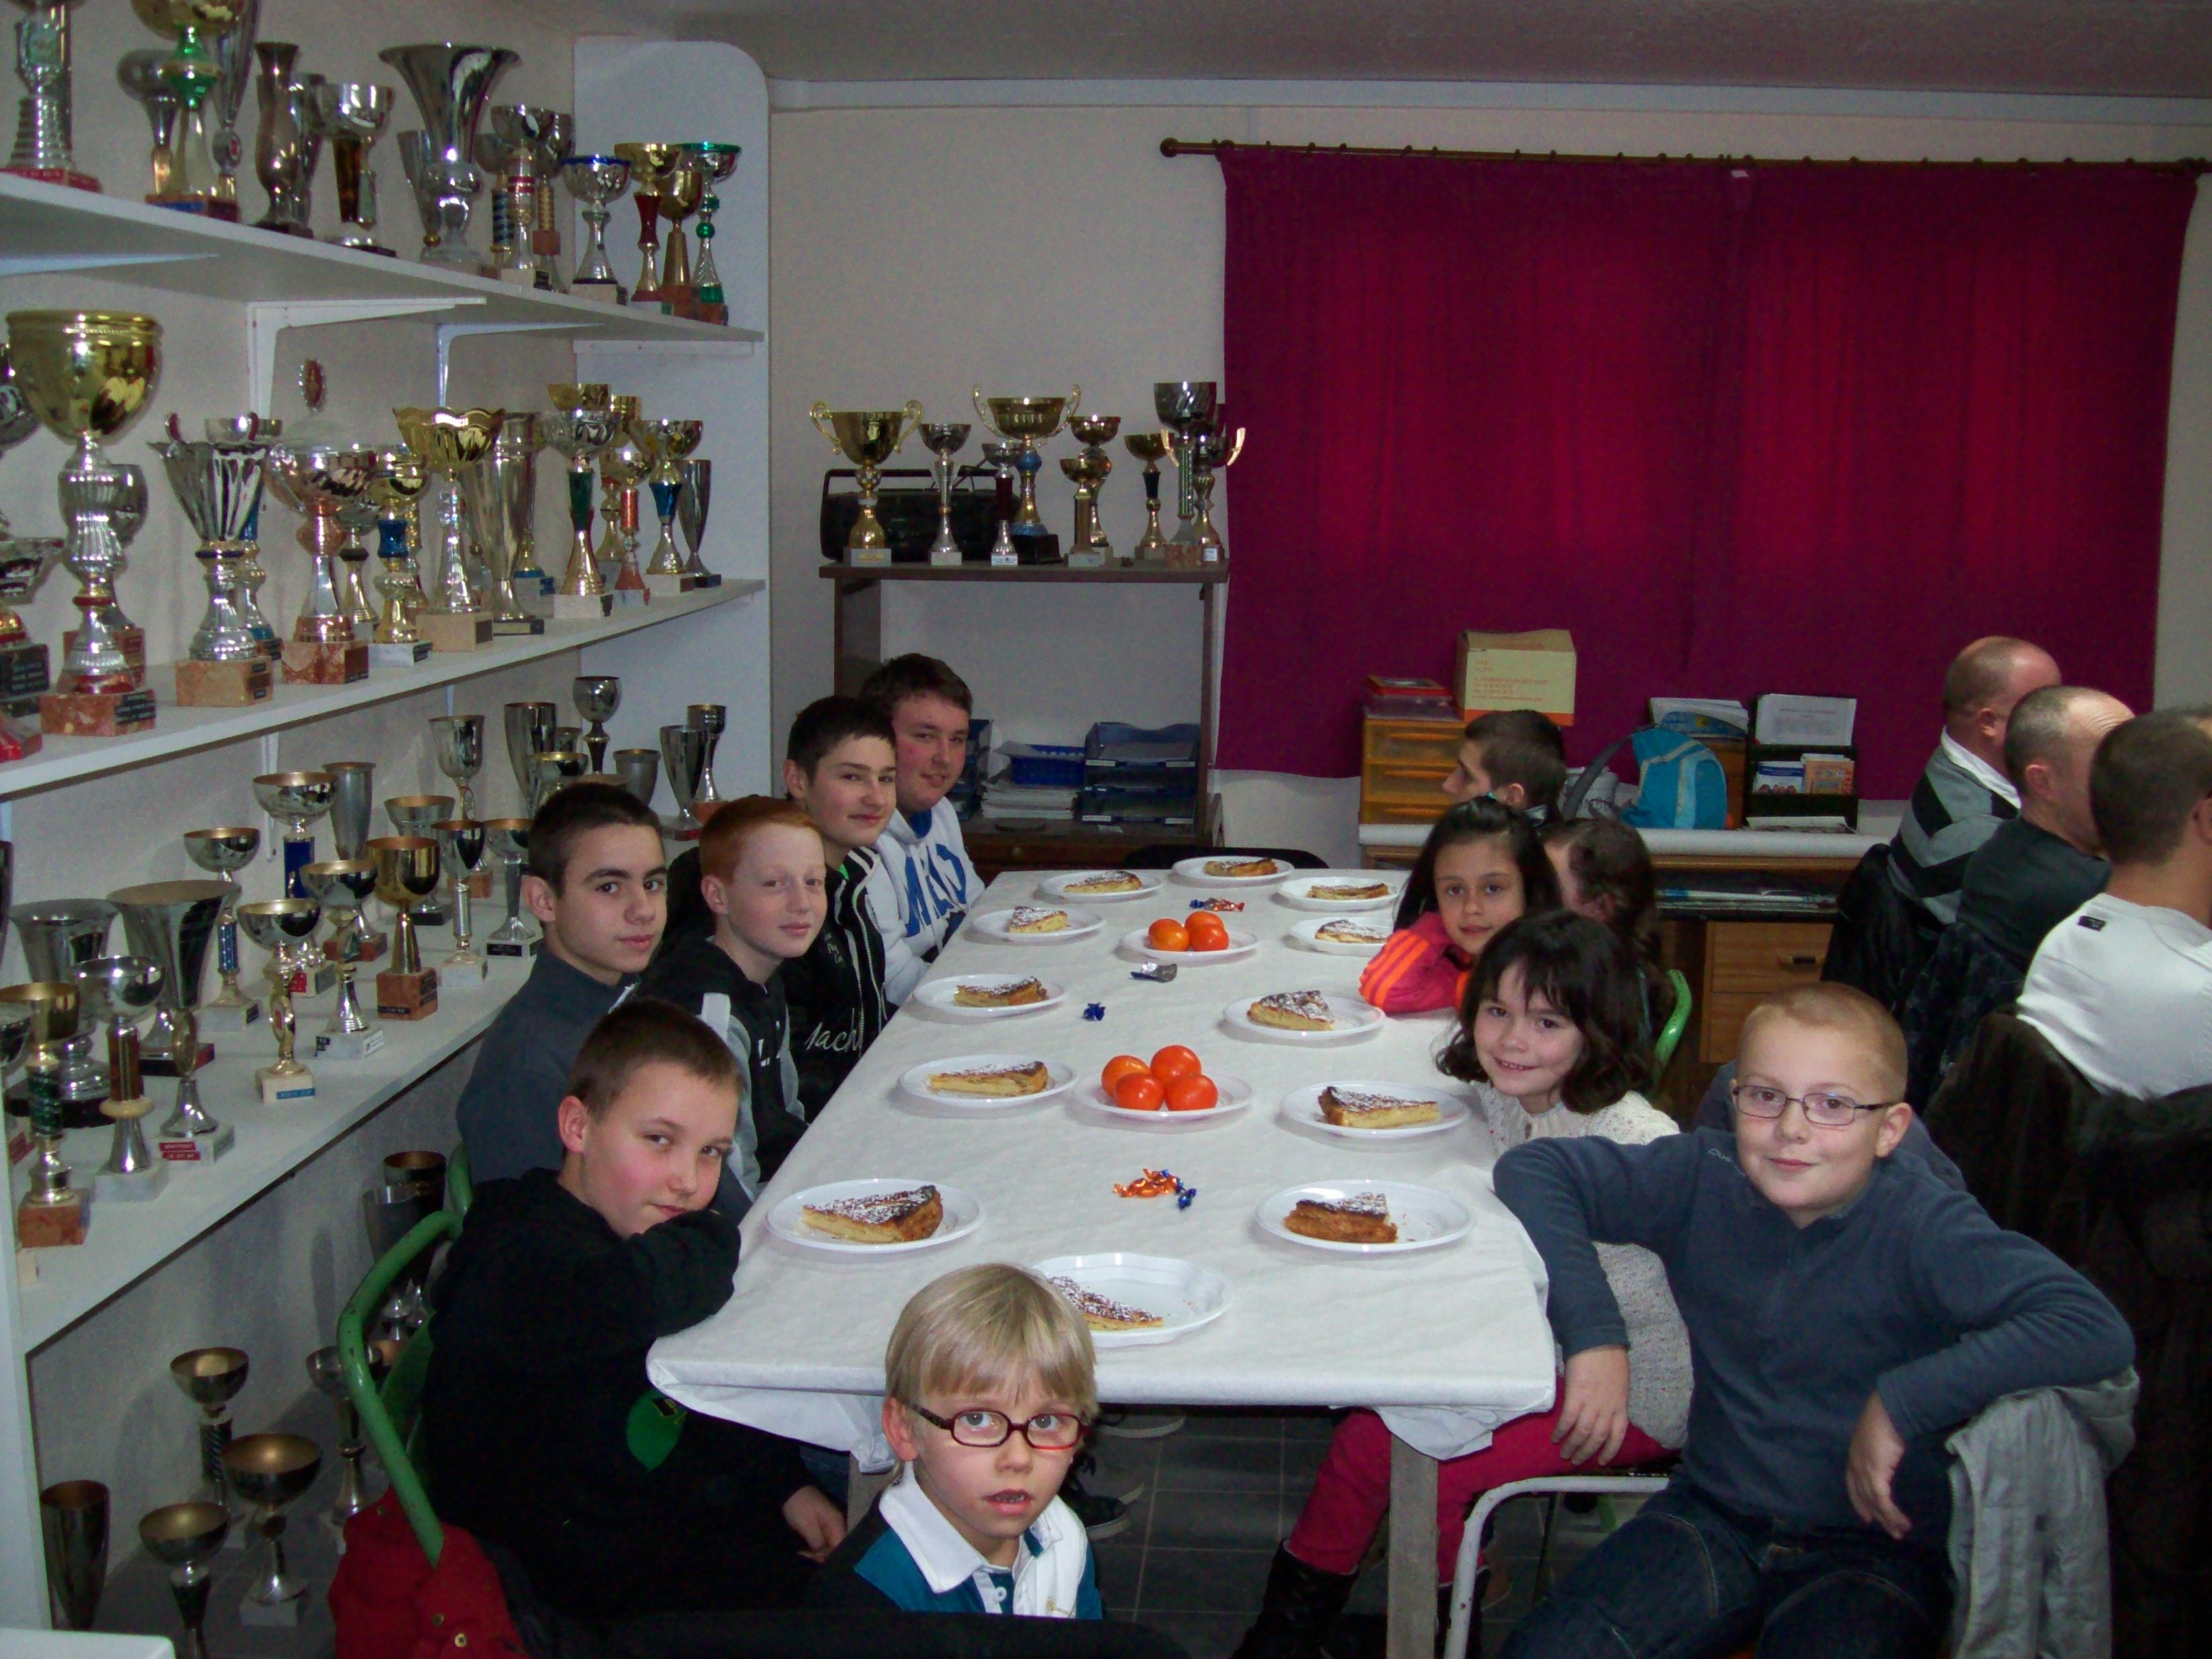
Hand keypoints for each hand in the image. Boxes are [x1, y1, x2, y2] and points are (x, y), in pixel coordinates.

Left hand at [783, 1484, 846, 1561]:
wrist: (789, 1490)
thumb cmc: (799, 1507)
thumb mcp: (807, 1525)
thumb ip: (818, 1543)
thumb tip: (824, 1557)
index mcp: (836, 1523)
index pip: (841, 1546)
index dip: (831, 1557)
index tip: (817, 1563)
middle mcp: (837, 1524)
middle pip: (836, 1547)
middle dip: (822, 1556)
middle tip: (806, 1557)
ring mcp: (829, 1525)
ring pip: (829, 1545)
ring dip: (817, 1552)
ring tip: (802, 1554)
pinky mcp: (822, 1526)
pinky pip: (823, 1541)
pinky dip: (815, 1547)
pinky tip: (805, 1551)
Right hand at [1553, 1346, 1630, 1465]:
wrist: (1598, 1341)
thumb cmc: (1611, 1358)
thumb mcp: (1620, 1384)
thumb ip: (1614, 1400)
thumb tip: (1605, 1412)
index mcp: (1621, 1406)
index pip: (1617, 1436)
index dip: (1609, 1451)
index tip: (1601, 1461)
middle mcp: (1607, 1409)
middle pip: (1597, 1438)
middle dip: (1586, 1453)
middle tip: (1575, 1461)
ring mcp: (1592, 1404)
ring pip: (1582, 1434)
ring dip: (1572, 1446)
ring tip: (1564, 1454)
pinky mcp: (1576, 1396)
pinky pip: (1568, 1420)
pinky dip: (1561, 1431)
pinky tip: (1555, 1437)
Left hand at [1845, 1391, 1912, 1539]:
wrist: (1889, 1411)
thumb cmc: (1886, 1420)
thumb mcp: (1880, 1438)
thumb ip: (1881, 1450)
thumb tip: (1890, 1455)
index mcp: (1854, 1455)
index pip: (1852, 1484)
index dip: (1859, 1501)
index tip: (1866, 1516)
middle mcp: (1855, 1465)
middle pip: (1863, 1497)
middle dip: (1876, 1515)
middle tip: (1889, 1530)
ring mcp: (1863, 1471)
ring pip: (1874, 1503)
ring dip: (1888, 1520)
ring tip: (1900, 1532)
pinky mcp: (1875, 1475)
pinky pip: (1882, 1501)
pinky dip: (1892, 1514)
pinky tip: (1901, 1523)